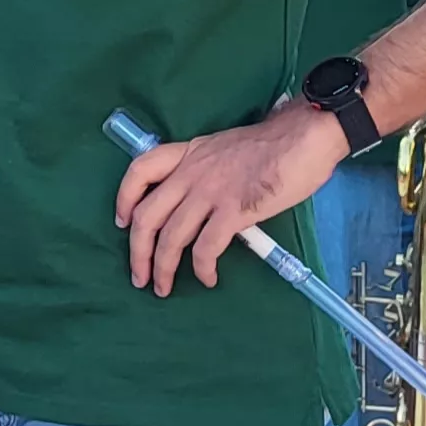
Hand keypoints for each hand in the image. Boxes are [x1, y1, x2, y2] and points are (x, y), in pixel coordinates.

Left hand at [117, 101, 341, 296]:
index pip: (140, 170)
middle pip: (147, 216)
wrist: (303, 137)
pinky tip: (207, 278)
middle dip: (137, 251)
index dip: (124, 198)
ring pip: (171, 237)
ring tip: (163, 287)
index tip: (122, 221)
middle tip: (139, 275)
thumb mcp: (223, 149)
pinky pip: (206, 247)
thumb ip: (205, 171)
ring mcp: (210, 192)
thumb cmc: (271, 145)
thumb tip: (199, 204)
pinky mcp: (234, 210)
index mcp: (188, 153)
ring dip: (163, 268)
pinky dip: (202, 268)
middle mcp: (191, 172)